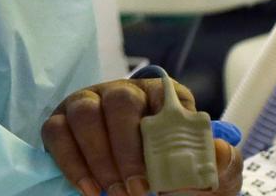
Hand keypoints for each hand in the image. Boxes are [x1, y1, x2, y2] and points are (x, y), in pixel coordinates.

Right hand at [40, 79, 242, 195]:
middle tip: (135, 190)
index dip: (162, 134)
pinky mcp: (60, 121)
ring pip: (83, 113)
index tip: (162, 176)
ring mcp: (86, 102)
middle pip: (117, 102)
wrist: (145, 186)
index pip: (161, 97)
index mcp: (160, 95)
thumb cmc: (173, 172)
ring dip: (97, 157)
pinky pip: (56, 132)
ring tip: (113, 193)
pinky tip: (89, 189)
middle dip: (125, 149)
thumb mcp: (203, 172)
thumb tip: (219, 149)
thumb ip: (219, 163)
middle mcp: (120, 90)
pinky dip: (70, 163)